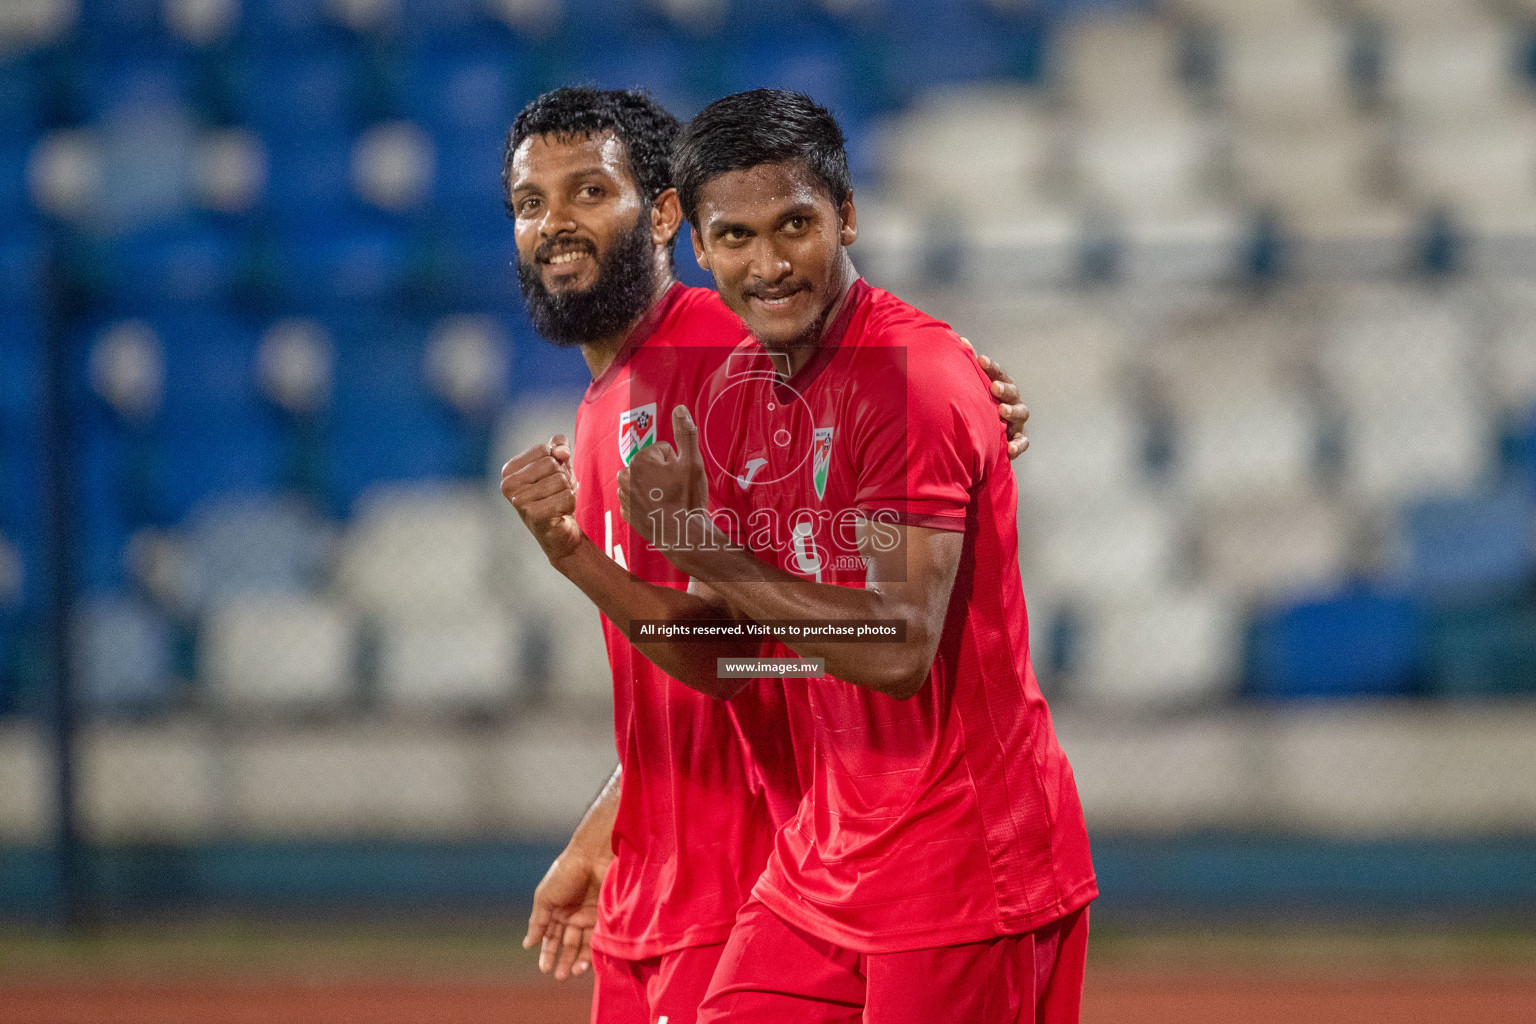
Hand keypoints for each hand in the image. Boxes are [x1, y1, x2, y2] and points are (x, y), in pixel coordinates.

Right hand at [502, 436, 582, 563]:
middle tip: (556, 493)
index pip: (544, 449)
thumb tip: (561, 452)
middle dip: (563, 477)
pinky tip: (560, 513)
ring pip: (561, 480)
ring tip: (558, 503)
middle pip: (552, 464)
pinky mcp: (534, 515)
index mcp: (509, 470)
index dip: (556, 462)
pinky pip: (566, 497)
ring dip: (567, 492)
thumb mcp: (559, 464)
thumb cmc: (556, 493)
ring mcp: (518, 501)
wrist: (559, 530)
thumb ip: (559, 445)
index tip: (551, 478)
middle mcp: (507, 485)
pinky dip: (570, 504)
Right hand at [522, 847, 611, 979]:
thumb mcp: (545, 897)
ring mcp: (590, 915)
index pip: (551, 936)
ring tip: (571, 972)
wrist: (593, 856)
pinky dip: (591, 952)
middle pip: (568, 943)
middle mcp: (573, 914)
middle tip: (560, 976)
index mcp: (557, 909)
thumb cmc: (565, 873)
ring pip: (583, 944)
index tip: (545, 969)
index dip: (548, 953)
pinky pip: (597, 938)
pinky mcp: (605, 916)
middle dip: (564, 960)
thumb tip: (527, 944)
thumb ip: (537, 922)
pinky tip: (584, 962)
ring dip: (577, 960)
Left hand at [617, 405, 709, 553]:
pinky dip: (649, 502)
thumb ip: (685, 432)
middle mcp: (626, 475)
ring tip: (668, 501)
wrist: (682, 535)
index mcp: (640, 460)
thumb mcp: (692, 462)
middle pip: (651, 465)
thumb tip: (680, 408)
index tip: (680, 479)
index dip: (676, 463)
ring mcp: (624, 496)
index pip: (663, 451)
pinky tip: (659, 511)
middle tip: (675, 490)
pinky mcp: (626, 512)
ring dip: (656, 487)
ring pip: (645, 481)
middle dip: (664, 474)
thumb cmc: (687, 499)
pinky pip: (639, 498)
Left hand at [959, 337, 1029, 459]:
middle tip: (994, 387)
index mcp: (1001, 386)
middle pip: (1012, 392)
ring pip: (1020, 413)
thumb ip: (969, 366)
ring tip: (1002, 411)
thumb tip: (961, 340)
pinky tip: (1010, 449)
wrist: (983, 435)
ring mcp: (1016, 420)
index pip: (998, 374)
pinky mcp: (1018, 439)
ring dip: (1012, 411)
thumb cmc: (978, 406)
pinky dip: (1018, 445)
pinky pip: (1022, 442)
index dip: (991, 367)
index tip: (981, 360)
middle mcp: (1012, 401)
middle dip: (1004, 388)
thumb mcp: (974, 388)